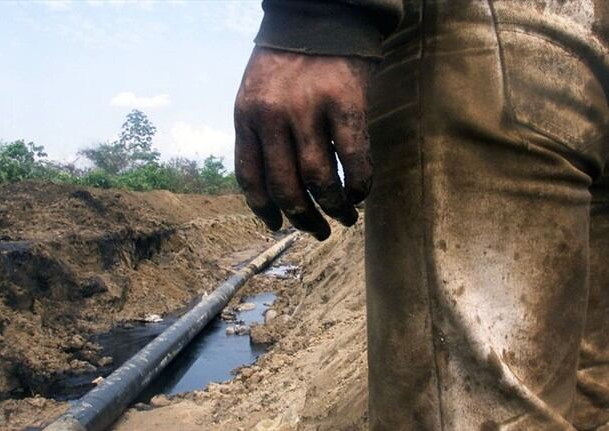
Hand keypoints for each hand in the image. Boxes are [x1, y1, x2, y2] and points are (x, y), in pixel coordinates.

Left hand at [234, 47, 373, 239]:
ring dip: (335, 209)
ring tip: (346, 217)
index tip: (278, 224)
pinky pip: (352, 160)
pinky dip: (359, 185)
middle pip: (285, 187)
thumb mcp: (259, 93)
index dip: (264, 209)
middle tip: (319, 230)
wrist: (320, 15)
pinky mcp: (344, 103)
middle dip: (304, 219)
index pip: (250, 177)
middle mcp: (272, 116)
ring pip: (319, 181)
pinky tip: (362, 193)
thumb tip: (275, 189)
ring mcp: (307, 109)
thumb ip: (262, 133)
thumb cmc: (290, 60)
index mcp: (246, 115)